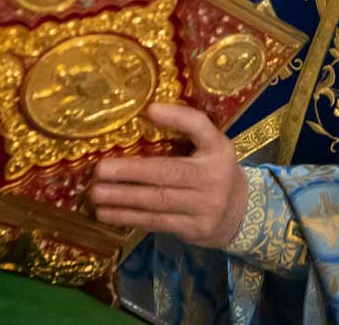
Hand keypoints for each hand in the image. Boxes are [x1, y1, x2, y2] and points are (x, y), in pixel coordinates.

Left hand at [88, 103, 247, 248]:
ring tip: (96, 194)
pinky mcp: (194, 228)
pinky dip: (130, 217)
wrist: (241, 212)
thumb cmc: (215, 170)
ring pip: (157, 201)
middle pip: (167, 172)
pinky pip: (157, 221)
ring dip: (123, 198)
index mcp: (217, 148)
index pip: (199, 127)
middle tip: (100, 170)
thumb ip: (187, 130)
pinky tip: (107, 214)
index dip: (177, 118)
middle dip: (131, 172)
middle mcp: (213, 176)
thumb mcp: (211, 145)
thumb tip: (147, 112)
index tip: (149, 110)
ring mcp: (205, 206)